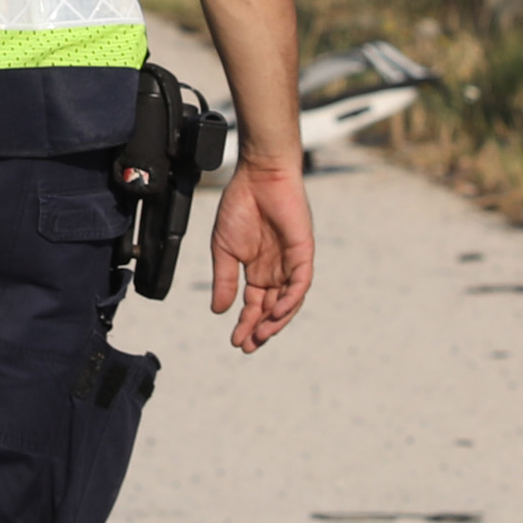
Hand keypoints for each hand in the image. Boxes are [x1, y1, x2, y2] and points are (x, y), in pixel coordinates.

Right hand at [204, 159, 313, 353]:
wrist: (258, 176)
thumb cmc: (240, 206)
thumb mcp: (224, 249)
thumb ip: (224, 280)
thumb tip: (218, 310)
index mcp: (257, 270)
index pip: (255, 305)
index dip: (246, 324)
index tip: (235, 341)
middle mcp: (276, 270)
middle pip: (273, 308)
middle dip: (261, 329)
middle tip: (248, 345)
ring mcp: (291, 262)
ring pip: (289, 300)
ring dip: (276, 320)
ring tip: (261, 335)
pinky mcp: (303, 252)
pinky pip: (301, 282)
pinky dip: (291, 299)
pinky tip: (278, 312)